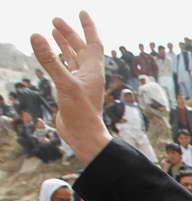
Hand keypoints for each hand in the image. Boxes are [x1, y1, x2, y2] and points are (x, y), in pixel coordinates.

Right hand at [30, 12, 112, 163]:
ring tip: (52, 30)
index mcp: (93, 70)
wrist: (83, 135)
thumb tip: (36, 35)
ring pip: (72, 57)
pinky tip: (50, 54)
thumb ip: (49, 60)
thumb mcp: (64, 83)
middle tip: (55, 20)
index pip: (94, 42)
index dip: (88, 27)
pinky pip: (65, 69)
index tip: (82, 12)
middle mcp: (89, 74)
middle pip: (81, 47)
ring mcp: (80, 82)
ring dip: (64, 44)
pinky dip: (57, 59)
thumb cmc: (80, 111)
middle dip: (70, 33)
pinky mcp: (71, 90)